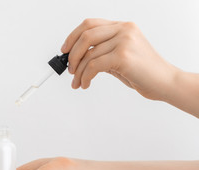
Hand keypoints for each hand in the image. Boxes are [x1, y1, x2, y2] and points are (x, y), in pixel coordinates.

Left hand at [61, 18, 178, 100]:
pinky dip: (85, 77)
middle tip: (69, 70)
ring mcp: (124, 41)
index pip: (89, 24)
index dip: (72, 37)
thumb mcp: (120, 57)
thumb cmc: (143, 72)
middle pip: (85, 36)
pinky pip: (93, 66)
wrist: (166, 82)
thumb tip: (76, 59)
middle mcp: (124, 29)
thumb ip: (102, 53)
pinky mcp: (123, 56)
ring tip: (77, 82)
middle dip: (72, 55)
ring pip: (88, 54)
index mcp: (122, 26)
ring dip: (77, 72)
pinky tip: (86, 84)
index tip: (64, 50)